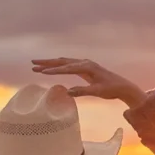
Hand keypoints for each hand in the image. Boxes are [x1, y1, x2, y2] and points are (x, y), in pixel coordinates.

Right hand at [31, 58, 146, 108]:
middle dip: (47, 63)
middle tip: (32, 64)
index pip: (67, 68)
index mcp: (87, 67)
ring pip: (64, 62)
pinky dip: (58, 65)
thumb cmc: (111, 89)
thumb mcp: (97, 92)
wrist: (122, 86)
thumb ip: (83, 91)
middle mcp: (84, 62)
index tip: (42, 73)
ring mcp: (84, 64)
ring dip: (50, 63)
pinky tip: (51, 67)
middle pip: (62, 61)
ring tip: (37, 65)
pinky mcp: (84, 67)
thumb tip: (68, 93)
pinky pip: (68, 64)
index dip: (54, 71)